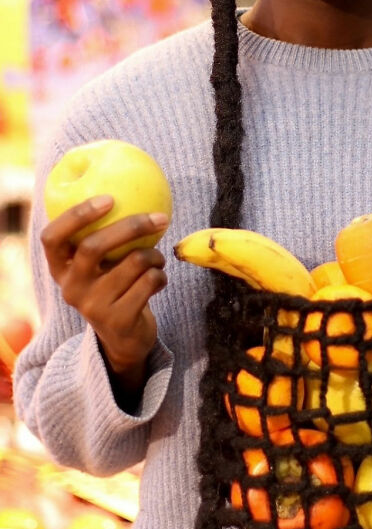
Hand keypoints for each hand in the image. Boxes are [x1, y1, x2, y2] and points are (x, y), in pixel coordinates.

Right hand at [40, 196, 169, 399]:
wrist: (124, 339)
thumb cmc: (115, 287)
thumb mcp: (101, 266)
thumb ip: (105, 237)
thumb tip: (134, 189)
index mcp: (61, 269)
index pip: (53, 237)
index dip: (77, 215)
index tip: (109, 198)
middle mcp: (71, 288)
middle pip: (94, 246)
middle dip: (131, 226)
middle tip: (159, 217)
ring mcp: (93, 306)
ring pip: (133, 262)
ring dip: (155, 256)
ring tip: (157, 259)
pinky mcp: (118, 320)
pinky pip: (150, 282)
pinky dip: (161, 276)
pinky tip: (158, 280)